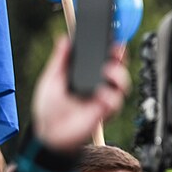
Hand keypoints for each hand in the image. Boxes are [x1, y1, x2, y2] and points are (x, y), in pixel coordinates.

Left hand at [31, 37, 129, 151]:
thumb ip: (60, 60)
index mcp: (86, 77)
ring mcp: (103, 99)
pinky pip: (115, 102)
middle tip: (117, 49)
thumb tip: (64, 39)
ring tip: (108, 71)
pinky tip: (100, 95)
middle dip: (120, 58)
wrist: (49, 134)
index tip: (109, 36)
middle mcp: (98, 86)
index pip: (101, 59)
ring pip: (122, 84)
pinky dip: (110, 97)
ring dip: (119, 75)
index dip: (108, 48)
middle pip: (117, 68)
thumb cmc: (49, 109)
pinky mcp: (105, 113)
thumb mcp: (51, 79)